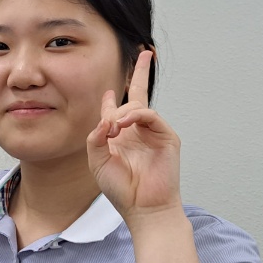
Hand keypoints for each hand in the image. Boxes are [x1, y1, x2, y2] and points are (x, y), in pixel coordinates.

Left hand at [87, 50, 182, 220]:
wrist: (143, 208)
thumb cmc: (121, 189)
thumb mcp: (97, 161)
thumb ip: (95, 137)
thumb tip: (106, 117)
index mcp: (120, 137)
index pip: (116, 110)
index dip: (112, 99)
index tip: (110, 90)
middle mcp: (137, 132)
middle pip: (139, 95)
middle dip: (140, 74)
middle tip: (145, 54)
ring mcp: (153, 133)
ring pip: (138, 106)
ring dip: (122, 112)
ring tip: (113, 128)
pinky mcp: (167, 137)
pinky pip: (151, 115)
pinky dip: (136, 115)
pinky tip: (123, 124)